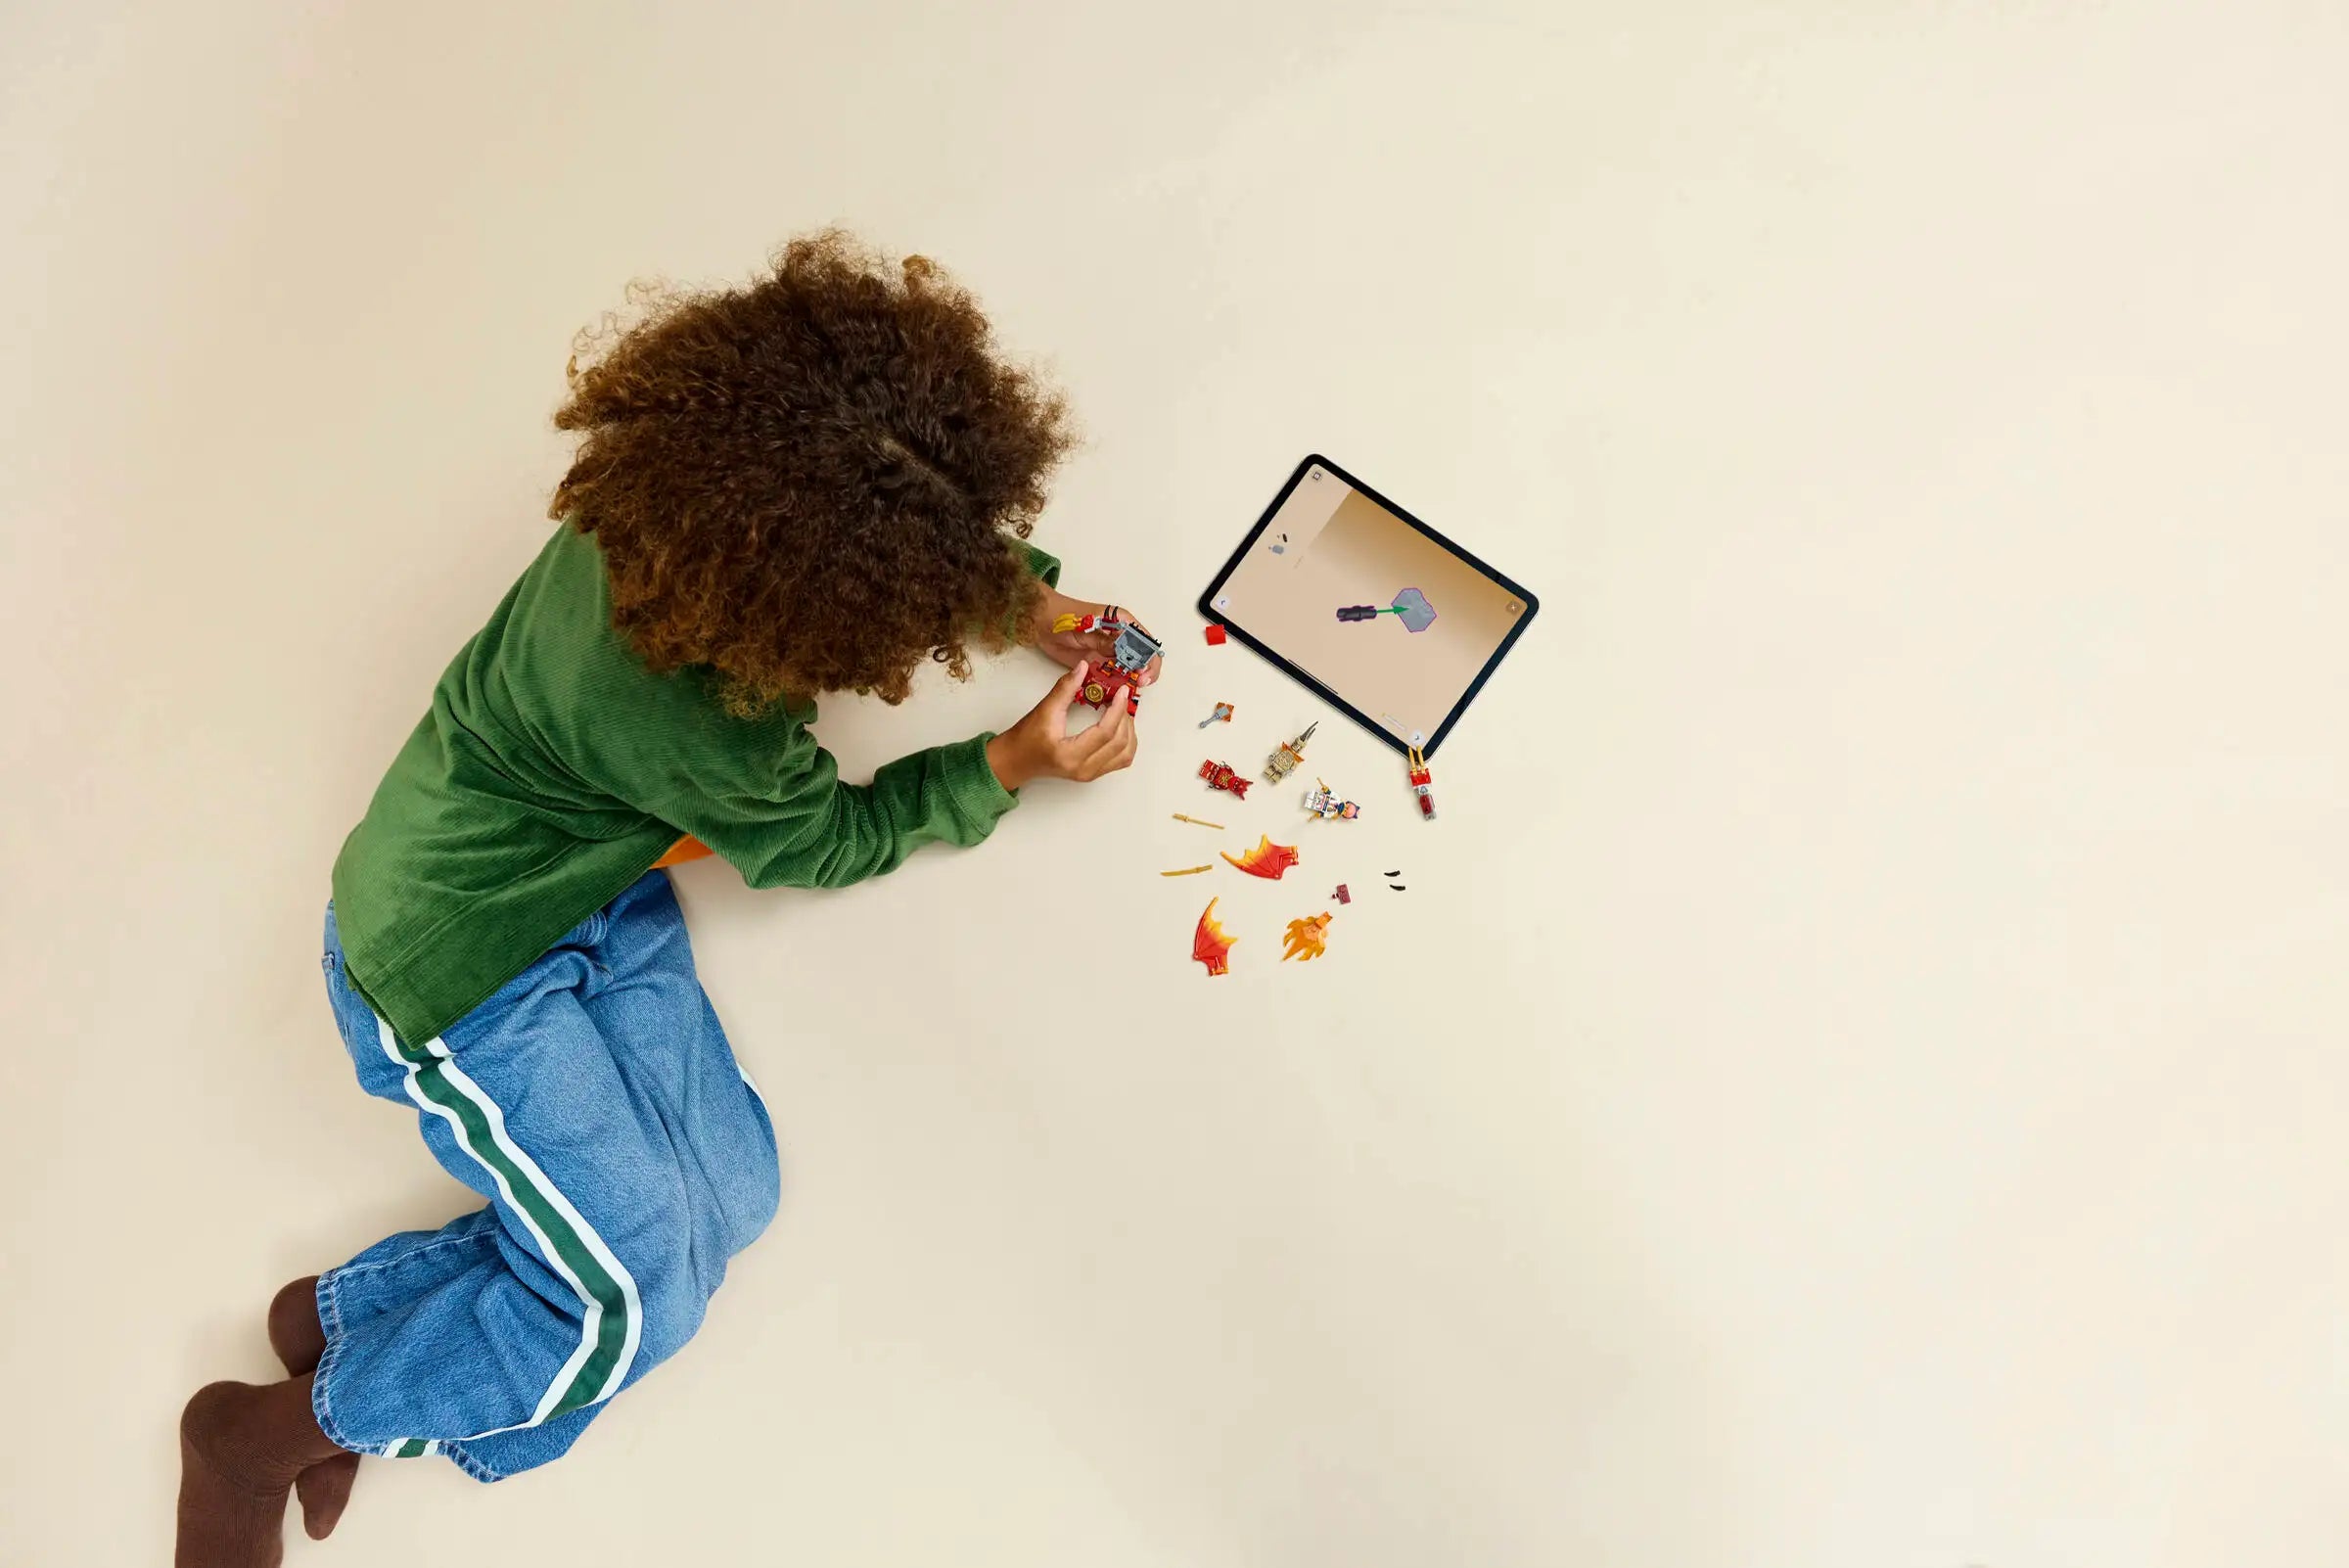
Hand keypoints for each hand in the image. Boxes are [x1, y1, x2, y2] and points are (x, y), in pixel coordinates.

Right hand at [986, 662, 1138, 789]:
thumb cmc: (1026, 738)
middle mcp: (1084, 769)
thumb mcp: (1044, 709)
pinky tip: (1120, 726)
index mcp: (1070, 755)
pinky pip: (1121, 760)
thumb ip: (1065, 688)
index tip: (1122, 692)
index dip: (1118, 709)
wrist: (1017, 760)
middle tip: (1122, 697)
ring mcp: (1091, 774)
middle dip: (1125, 717)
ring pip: (1126, 754)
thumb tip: (1084, 667)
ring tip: (1121, 711)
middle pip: (1120, 743)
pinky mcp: (1093, 773)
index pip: (1105, 732)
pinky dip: (1127, 742)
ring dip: (1129, 731)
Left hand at [1029, 587, 1164, 688]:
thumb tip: (1123, 652)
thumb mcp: (1086, 628)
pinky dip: (1112, 686)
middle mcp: (1119, 638)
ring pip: (1126, 670)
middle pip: (1140, 659)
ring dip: (1127, 682)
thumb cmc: (1063, 617)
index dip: (1149, 660)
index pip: (1146, 643)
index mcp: (1122, 623)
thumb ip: (1105, 640)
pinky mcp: (1096, 662)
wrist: (1040, 622)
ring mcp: (1108, 651)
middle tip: (1135, 685)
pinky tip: (1111, 693)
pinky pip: (1109, 677)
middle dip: (1141, 674)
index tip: (1142, 674)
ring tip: (1124, 691)